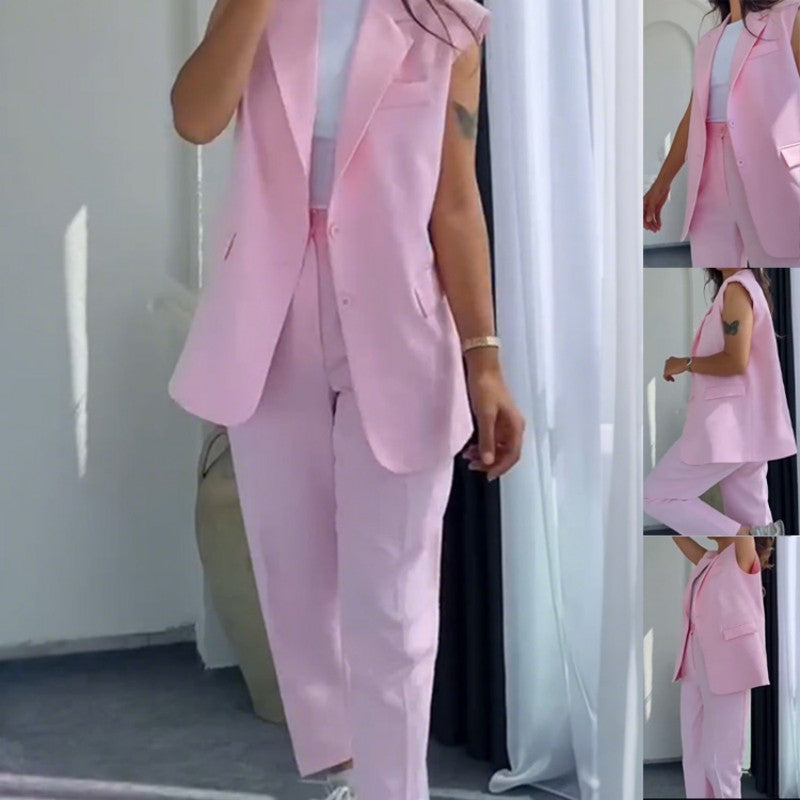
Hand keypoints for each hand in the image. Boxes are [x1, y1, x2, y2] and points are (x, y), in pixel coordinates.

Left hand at [462, 364, 524, 480]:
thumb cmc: (485, 388)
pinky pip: (492, 439)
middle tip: (472, 466)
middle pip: (506, 454)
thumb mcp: (485, 415)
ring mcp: (505, 424)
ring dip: (485, 455)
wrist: (482, 367)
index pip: (512, 455)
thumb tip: (488, 461)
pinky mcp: (496, 420)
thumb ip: (487, 439)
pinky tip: (470, 448)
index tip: (487, 475)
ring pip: (498, 447)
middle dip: (490, 462)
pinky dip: (482, 446)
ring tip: (468, 457)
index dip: (501, 468)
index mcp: (516, 426)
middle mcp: (513, 427)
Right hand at [643, 179, 669, 232]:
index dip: (644, 223)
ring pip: (652, 219)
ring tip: (657, 229)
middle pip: (647, 219)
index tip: (647, 228)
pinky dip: (658, 221)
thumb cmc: (656, 189)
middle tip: (654, 230)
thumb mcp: (653, 201)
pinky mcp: (656, 207)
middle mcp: (646, 208)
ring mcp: (651, 208)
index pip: (641, 217)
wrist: (664, 184)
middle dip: (650, 225)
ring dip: (654, 224)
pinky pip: (656, 216)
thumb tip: (648, 219)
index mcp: (642, 205)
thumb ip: (650, 211)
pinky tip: (659, 225)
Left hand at [663, 356, 688, 381]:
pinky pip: (665, 375)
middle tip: (671, 376)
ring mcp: (667, 366)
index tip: (673, 371)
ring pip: (666, 372)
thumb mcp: (681, 363)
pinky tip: (669, 380)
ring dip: (669, 376)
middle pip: (666, 368)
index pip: (668, 364)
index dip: (670, 368)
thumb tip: (678, 369)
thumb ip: (678, 366)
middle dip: (669, 373)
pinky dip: (666, 378)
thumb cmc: (685, 363)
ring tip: (671, 379)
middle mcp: (667, 361)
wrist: (685, 363)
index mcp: (671, 358)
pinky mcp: (667, 371)